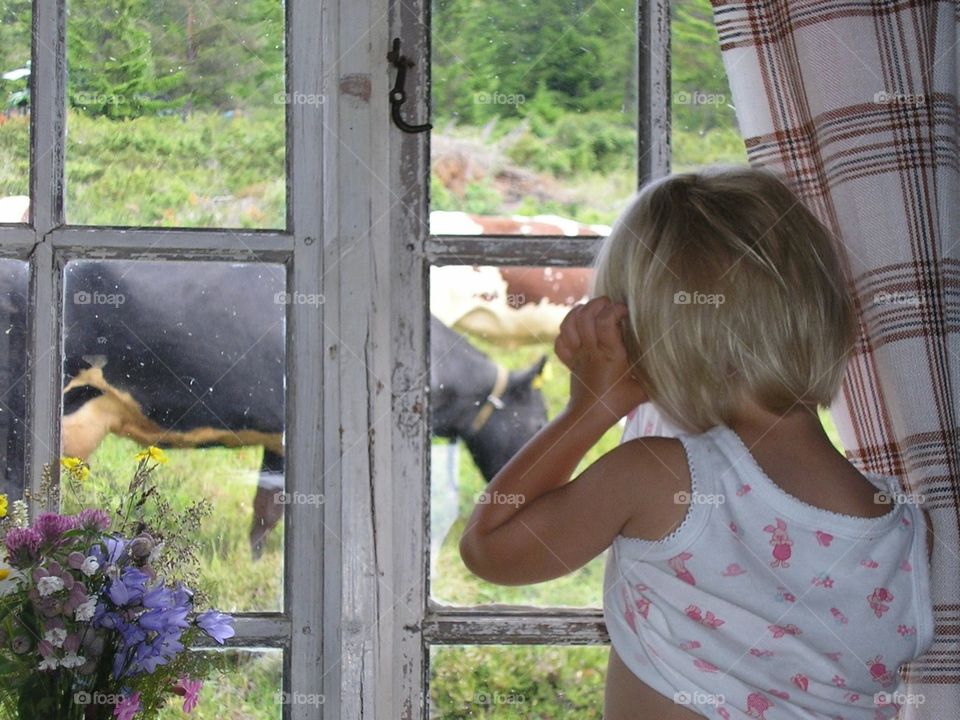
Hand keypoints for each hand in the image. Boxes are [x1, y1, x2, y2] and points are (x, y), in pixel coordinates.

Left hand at [554, 297, 648, 422]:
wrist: (588, 418)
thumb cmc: (618, 403)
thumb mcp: (643, 389)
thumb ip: (656, 375)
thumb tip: (674, 363)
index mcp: (610, 354)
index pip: (606, 321)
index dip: (615, 309)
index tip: (626, 311)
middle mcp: (591, 350)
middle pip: (585, 316)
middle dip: (597, 304)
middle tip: (610, 305)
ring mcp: (577, 354)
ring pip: (569, 324)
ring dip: (580, 311)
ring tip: (593, 309)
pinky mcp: (568, 360)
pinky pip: (560, 339)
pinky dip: (566, 329)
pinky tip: (577, 327)